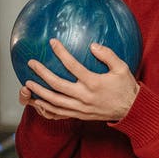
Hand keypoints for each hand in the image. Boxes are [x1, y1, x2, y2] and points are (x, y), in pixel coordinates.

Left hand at [20, 39, 139, 121]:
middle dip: (42, 73)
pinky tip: (38, 101)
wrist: (131, 111)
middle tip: (31, 63)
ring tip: (28, 82)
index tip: (52, 42)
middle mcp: (85, 96)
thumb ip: (108, 55)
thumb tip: (92, 45)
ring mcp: (81, 108)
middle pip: (57, 84)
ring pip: (54, 101)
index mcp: (94, 82)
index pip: (72, 65)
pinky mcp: (80, 115)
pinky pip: (59, 113)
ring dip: (40, 92)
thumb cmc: (126, 87)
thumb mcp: (122, 68)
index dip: (61, 53)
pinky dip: (47, 107)